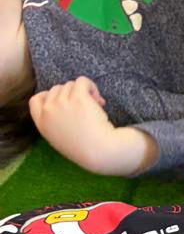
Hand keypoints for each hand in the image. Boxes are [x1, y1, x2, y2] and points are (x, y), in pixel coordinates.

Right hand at [28, 79, 156, 175]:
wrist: (99, 152)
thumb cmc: (86, 149)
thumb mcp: (61, 138)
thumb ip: (57, 122)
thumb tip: (66, 102)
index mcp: (42, 123)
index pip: (35, 100)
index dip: (48, 96)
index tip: (63, 99)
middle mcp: (49, 111)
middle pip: (56, 89)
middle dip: (71, 95)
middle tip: (86, 108)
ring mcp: (62, 103)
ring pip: (70, 85)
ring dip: (84, 92)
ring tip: (97, 106)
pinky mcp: (78, 97)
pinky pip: (82, 81)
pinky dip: (91, 86)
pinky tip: (99, 100)